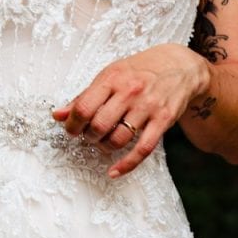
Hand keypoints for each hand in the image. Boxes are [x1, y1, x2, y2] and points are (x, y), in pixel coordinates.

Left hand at [53, 42, 211, 178]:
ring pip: (118, 139)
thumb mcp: (110, 75)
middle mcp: (129, 92)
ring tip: (104, 143)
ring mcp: (147, 107)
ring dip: (105, 147)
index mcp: (112, 78)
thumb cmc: (140, 70)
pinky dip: (127, 164)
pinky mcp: (163, 120)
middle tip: (90, 135)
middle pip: (99, 125)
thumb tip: (58, 115)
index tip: (71, 129)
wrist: (179, 66)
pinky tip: (114, 171)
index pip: (83, 107)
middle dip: (89, 136)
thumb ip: (84, 96)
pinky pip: (142, 149)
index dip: (72, 124)